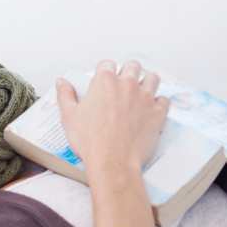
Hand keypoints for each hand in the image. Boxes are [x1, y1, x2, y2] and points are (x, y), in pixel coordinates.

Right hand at [55, 59, 169, 173]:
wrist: (112, 161)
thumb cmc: (92, 142)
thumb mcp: (69, 117)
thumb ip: (65, 96)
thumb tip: (62, 84)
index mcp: (105, 82)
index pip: (107, 64)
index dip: (105, 71)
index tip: (103, 79)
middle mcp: (127, 85)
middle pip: (132, 66)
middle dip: (128, 72)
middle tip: (123, 84)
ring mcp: (145, 98)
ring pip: (152, 78)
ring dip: (147, 82)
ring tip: (141, 91)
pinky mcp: (157, 113)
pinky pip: (164, 100)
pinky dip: (159, 103)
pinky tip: (152, 108)